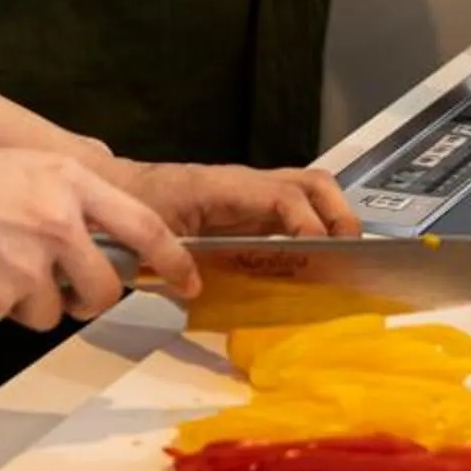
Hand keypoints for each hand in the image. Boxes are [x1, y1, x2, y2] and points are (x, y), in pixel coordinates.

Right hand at [0, 145, 199, 327]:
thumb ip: (69, 200)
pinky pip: (9, 316)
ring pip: (53, 310)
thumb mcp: (25, 169)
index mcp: (69, 182)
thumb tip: (103, 241)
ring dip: (28, 300)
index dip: (173, 260)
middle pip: (105, 288)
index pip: (144, 227)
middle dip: (91, 300)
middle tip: (68, 292)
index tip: (188, 282)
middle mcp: (58, 222)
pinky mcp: (0, 298)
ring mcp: (30, 263)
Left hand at [109, 158, 361, 239]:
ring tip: (344, 261)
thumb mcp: (149, 237)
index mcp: (223, 188)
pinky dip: (316, 230)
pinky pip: (294, 210)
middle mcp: (246, 185)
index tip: (320, 253)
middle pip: (311, 183)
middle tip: (350, 256)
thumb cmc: (134, 211)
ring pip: (309, 192)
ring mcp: (253, 196)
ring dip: (334, 221)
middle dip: (339, 216)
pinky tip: (318, 264)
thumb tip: (194, 286)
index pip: (281, 195)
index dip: (307, 223)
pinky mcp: (252, 210)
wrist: (119, 192)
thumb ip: (171, 260)